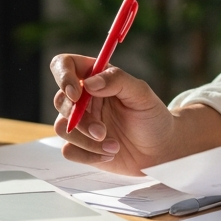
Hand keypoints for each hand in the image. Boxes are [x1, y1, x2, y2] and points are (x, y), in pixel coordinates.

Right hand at [50, 54, 220, 175]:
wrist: (160, 151)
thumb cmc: (152, 117)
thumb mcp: (142, 94)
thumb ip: (117, 81)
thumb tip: (90, 83)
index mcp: (95, 76)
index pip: (65, 65)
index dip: (64, 76)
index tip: (77, 93)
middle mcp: (83, 98)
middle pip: (61, 101)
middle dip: (80, 119)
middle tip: (103, 131)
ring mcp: (80, 122)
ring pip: (62, 128)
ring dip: (86, 140)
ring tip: (114, 146)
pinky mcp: (80, 146)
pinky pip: (68, 150)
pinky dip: (88, 155)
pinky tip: (110, 153)